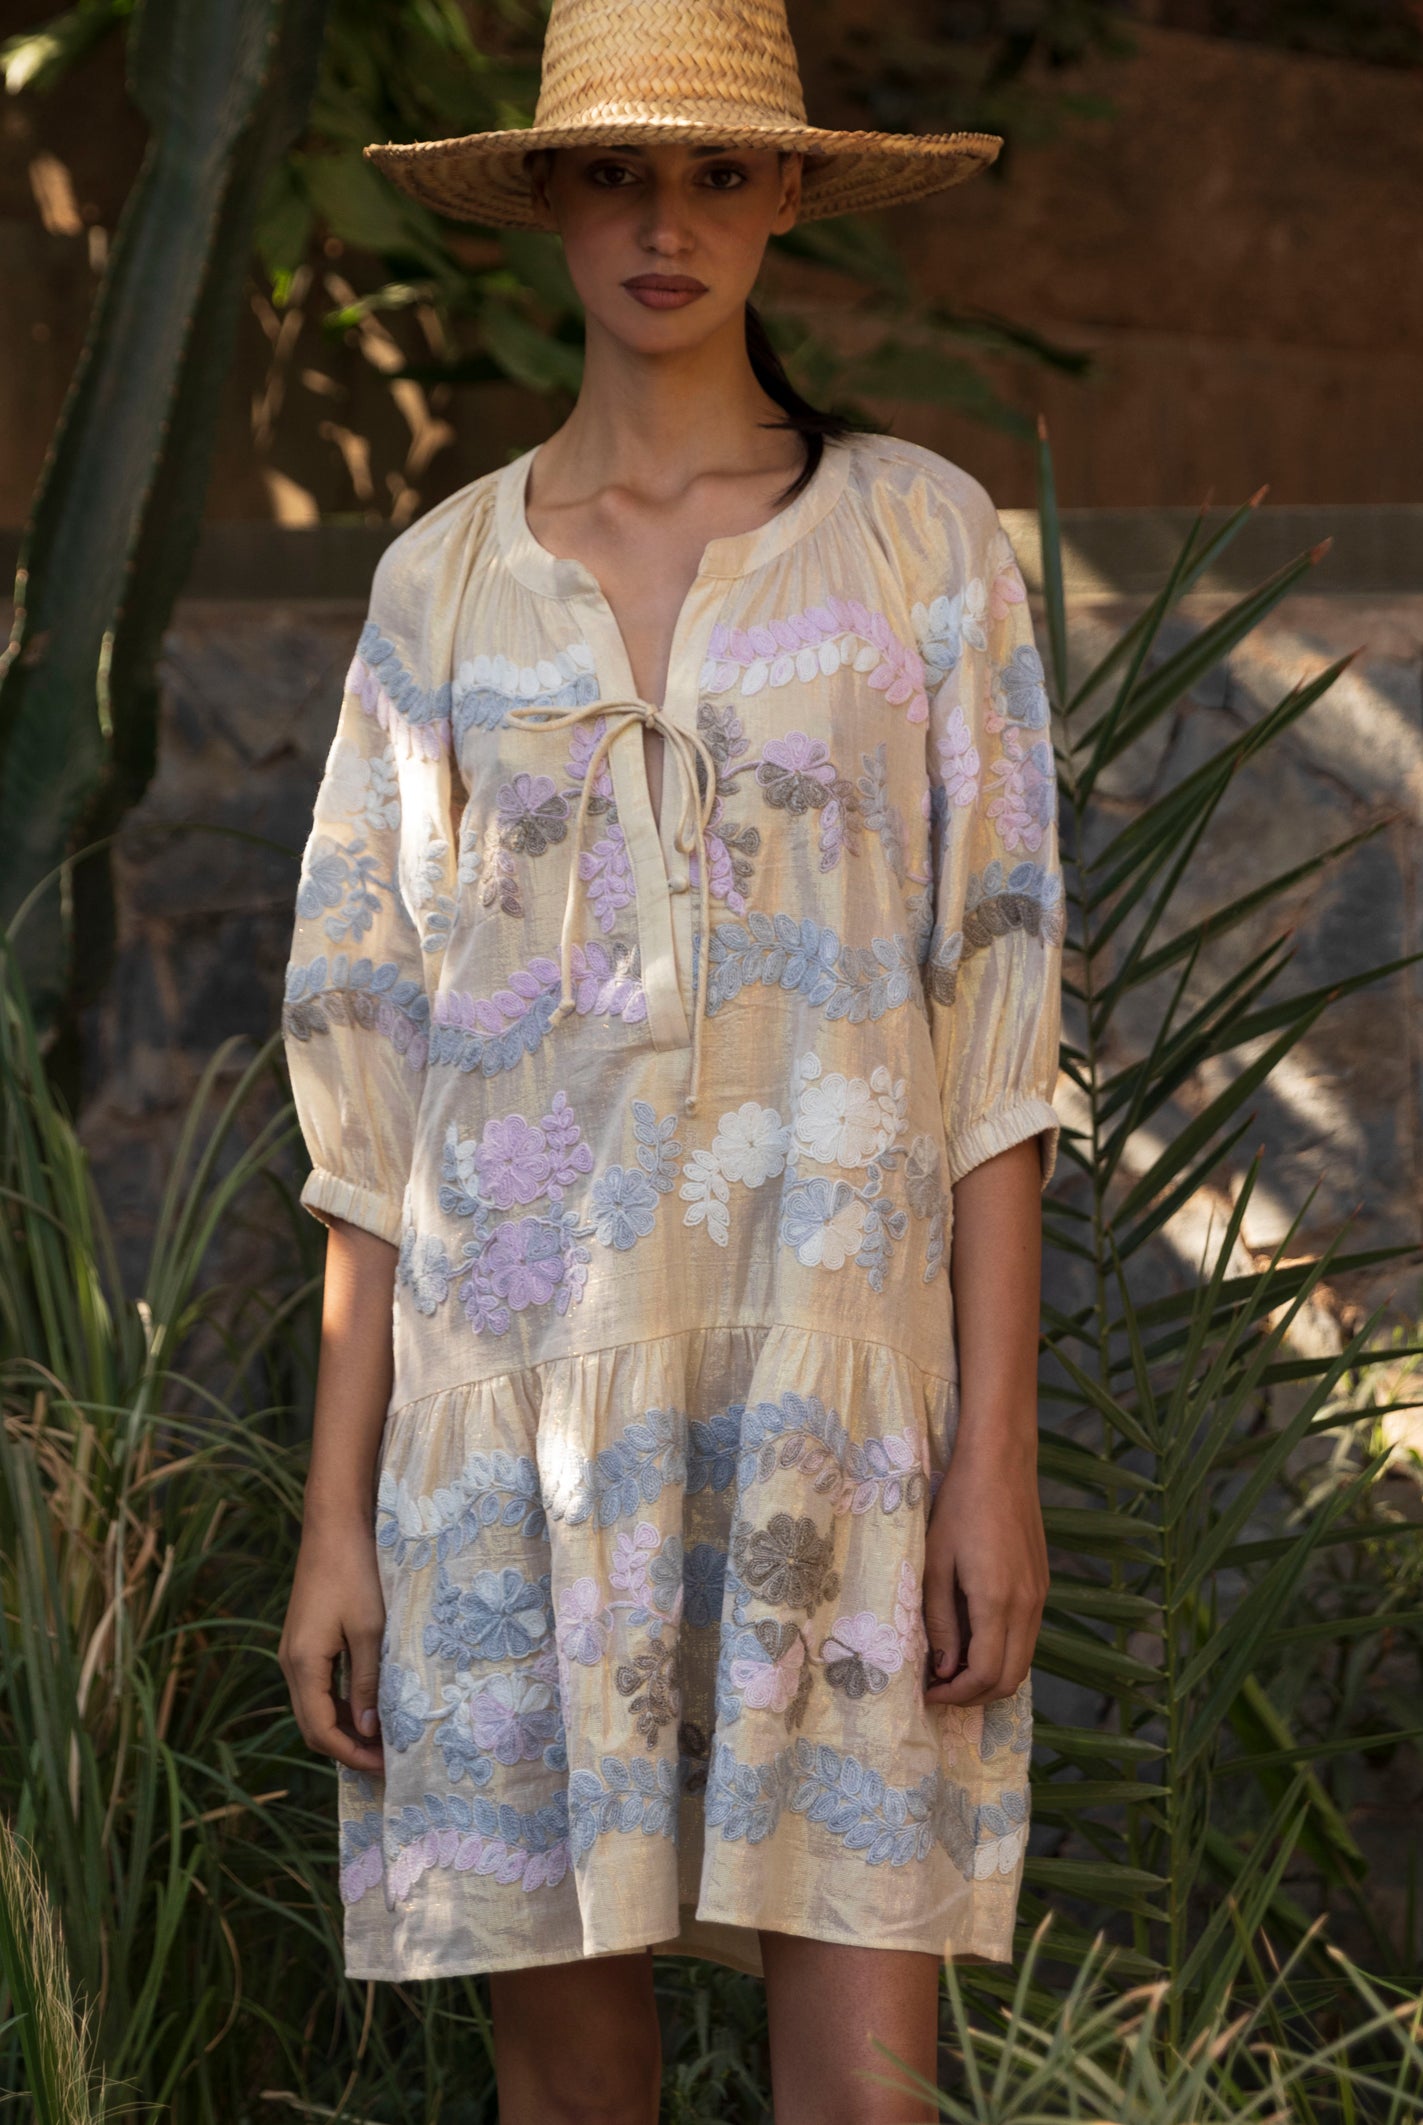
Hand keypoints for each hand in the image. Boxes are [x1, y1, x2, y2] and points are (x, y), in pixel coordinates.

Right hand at [278, 1513, 385, 1776]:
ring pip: (314, 1708)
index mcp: (303, 1665)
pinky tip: (367, 1707)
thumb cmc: (355, 1574)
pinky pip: (317, 1687)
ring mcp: (294, 1653)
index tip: (385, 1767)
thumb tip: (369, 1729)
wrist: (333, 1528)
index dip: (352, 1754)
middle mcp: (291, 1664)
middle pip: (313, 1725)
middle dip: (347, 1749)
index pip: (321, 1730)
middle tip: (386, 1762)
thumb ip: (368, 1681)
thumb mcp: (370, 1630)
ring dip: (344, 1728)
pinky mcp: (303, 1642)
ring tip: (381, 1741)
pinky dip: (339, 1705)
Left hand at [921, 1432, 1046, 1705]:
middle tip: (938, 1686)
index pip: (986, 1675)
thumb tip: (944, 1668)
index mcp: (998, 1602)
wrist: (1001, 1462)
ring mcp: (1040, 1596)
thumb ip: (941, 1620)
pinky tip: (972, 1636)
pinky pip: (1027, 1636)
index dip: (955, 1695)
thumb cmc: (959, 1506)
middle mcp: (1028, 1606)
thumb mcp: (936, 1563)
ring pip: (1023, 1660)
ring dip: (990, 1674)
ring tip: (950, 1663)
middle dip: (974, 1695)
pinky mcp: (1042, 1585)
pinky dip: (1003, 1651)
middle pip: (1011, 1680)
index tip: (926, 1692)